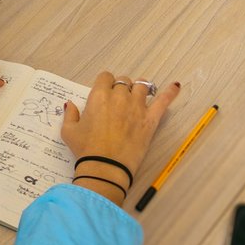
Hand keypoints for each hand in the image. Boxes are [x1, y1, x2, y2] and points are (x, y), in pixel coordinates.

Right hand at [62, 71, 180, 201]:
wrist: (105, 166)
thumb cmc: (86, 149)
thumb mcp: (69, 131)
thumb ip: (70, 114)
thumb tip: (70, 104)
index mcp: (99, 96)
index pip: (105, 77)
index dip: (105, 83)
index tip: (104, 92)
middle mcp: (119, 97)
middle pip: (124, 81)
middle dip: (121, 87)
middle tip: (118, 100)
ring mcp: (137, 107)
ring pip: (142, 86)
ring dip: (139, 88)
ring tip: (138, 95)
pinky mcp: (150, 120)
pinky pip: (163, 101)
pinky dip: (170, 92)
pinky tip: (176, 86)